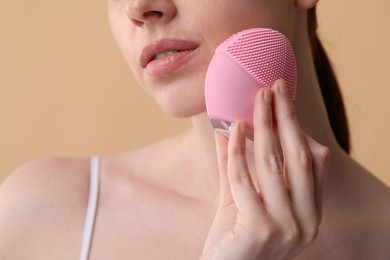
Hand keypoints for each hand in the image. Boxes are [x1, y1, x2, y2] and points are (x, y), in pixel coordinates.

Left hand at [201, 80, 330, 259]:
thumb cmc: (232, 237)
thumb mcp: (239, 198)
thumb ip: (238, 166)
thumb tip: (231, 126)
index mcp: (309, 213)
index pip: (313, 162)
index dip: (299, 128)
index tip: (284, 101)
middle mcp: (306, 221)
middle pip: (298, 156)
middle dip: (286, 118)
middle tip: (273, 88)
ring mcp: (287, 228)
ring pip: (273, 164)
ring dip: (262, 126)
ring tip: (254, 100)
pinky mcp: (261, 232)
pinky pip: (245, 179)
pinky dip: (236, 151)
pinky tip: (232, 130)